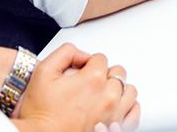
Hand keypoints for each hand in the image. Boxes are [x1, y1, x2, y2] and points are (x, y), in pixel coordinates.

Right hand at [17, 43, 138, 131]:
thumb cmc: (42, 110)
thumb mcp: (44, 70)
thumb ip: (65, 53)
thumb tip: (81, 54)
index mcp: (92, 80)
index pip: (101, 58)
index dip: (89, 61)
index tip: (82, 70)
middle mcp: (107, 97)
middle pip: (118, 72)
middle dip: (104, 73)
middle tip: (90, 81)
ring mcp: (114, 115)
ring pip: (129, 91)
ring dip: (118, 88)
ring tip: (102, 93)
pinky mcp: (115, 130)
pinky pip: (134, 114)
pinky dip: (128, 107)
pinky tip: (115, 106)